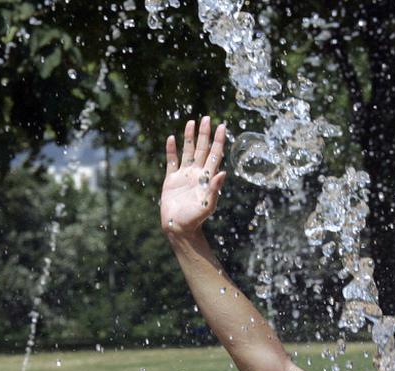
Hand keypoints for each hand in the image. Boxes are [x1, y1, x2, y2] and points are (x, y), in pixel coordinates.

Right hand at [160, 116, 227, 236]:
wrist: (178, 228)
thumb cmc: (195, 219)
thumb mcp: (207, 205)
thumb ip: (214, 189)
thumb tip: (223, 172)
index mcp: (207, 178)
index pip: (214, 155)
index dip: (218, 141)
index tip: (222, 126)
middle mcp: (196, 174)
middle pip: (202, 149)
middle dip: (205, 134)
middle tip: (207, 118)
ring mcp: (184, 175)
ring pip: (188, 151)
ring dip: (189, 137)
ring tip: (191, 122)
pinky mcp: (171, 180)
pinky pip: (172, 162)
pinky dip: (171, 150)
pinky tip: (171, 138)